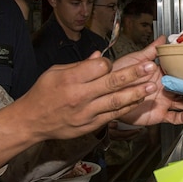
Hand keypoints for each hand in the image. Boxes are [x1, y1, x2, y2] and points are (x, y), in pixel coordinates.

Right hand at [14, 55, 157, 143]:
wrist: (31, 121)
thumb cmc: (42, 94)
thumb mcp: (55, 72)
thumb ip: (79, 65)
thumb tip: (99, 57)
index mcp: (70, 79)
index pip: (99, 67)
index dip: (108, 63)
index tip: (110, 64)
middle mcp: (80, 95)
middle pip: (111, 83)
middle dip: (133, 74)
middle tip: (149, 68)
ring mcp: (86, 112)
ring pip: (116, 101)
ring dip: (136, 93)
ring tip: (151, 85)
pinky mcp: (90, 125)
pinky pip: (113, 115)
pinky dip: (127, 107)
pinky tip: (138, 100)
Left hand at [115, 37, 182, 124]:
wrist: (106, 94)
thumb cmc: (117, 76)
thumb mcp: (135, 59)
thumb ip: (151, 51)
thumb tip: (164, 37)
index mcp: (163, 74)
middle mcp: (166, 88)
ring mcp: (164, 101)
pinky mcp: (159, 114)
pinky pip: (174, 118)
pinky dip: (182, 117)